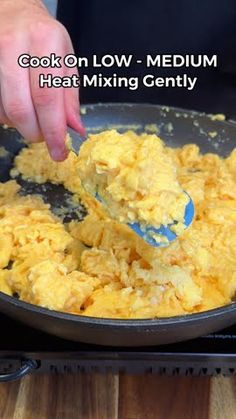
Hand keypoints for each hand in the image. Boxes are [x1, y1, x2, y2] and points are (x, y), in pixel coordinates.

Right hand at [0, 0, 84, 160]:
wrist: (13, 13)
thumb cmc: (44, 39)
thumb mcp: (65, 62)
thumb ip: (69, 98)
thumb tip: (75, 131)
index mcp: (44, 41)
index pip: (47, 98)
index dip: (53, 131)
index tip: (59, 152)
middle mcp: (15, 45)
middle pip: (21, 109)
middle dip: (35, 133)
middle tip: (45, 136)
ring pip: (4, 111)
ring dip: (21, 125)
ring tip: (33, 117)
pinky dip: (8, 116)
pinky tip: (18, 107)